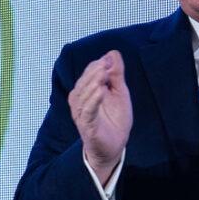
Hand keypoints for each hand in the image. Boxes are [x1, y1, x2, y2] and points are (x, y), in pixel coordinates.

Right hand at [68, 50, 132, 184]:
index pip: (89, 73)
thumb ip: (116, 74)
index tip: (109, 59)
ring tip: (103, 73)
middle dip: (94, 72)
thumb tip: (112, 53)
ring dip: (92, 83)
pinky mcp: (86, 125)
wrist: (114, 146)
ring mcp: (82, 113)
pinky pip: (87, 111)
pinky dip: (93, 100)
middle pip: (84, 82)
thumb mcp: (119, 92)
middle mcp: (80, 100)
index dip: (98, 65)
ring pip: (83, 95)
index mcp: (86, 91)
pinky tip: (100, 91)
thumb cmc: (114, 119)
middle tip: (105, 64)